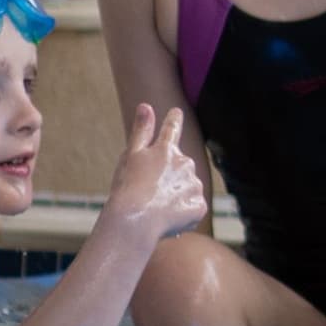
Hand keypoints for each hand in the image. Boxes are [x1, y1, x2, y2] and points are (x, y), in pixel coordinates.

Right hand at [99, 105, 206, 242]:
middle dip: (170, 177)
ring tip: (156, 207)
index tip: (176, 112)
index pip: (172, 129)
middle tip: (149, 191)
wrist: (134, 220)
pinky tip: (167, 217)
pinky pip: (192, 207)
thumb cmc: (127, 188)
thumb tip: (146, 105)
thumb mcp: (130, 156)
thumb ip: (141, 131)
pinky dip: (183, 212)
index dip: (174, 120)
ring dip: (176, 195)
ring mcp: (193, 184)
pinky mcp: (199, 205)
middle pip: (180, 167)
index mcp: (166, 150)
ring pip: (187, 188)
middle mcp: (184, 163)